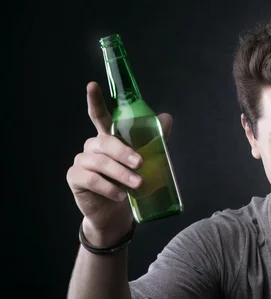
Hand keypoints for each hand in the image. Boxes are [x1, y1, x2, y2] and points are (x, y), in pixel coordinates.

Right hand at [66, 81, 172, 244]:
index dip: (95, 100)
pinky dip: (108, 187)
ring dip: (120, 174)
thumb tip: (166, 117)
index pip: (100, 115)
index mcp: (108, 138)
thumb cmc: (130, 183)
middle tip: (140, 164)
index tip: (92, 85)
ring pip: (100, 162)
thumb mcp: (145, 161)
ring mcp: (82, 161)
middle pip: (105, 141)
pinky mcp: (75, 178)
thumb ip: (154, 140)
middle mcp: (92, 146)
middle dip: (124, 152)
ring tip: (137, 185)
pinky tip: (120, 196)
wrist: (116, 213)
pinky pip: (90, 179)